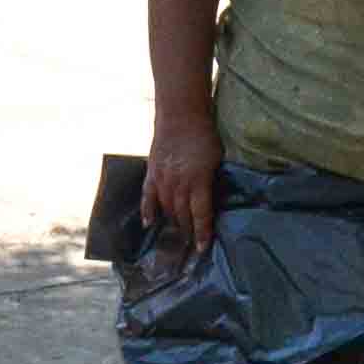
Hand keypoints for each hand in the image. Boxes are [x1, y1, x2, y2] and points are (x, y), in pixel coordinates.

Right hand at [145, 111, 222, 250]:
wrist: (180, 115)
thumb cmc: (204, 135)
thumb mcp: (216, 160)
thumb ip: (212, 181)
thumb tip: (212, 199)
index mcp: (198, 182)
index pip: (200, 214)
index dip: (202, 233)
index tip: (202, 248)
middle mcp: (179, 185)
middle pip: (182, 215)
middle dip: (187, 231)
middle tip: (190, 244)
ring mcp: (163, 180)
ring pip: (166, 209)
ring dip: (172, 223)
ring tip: (177, 236)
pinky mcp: (152, 173)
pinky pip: (147, 197)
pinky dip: (148, 211)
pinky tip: (149, 224)